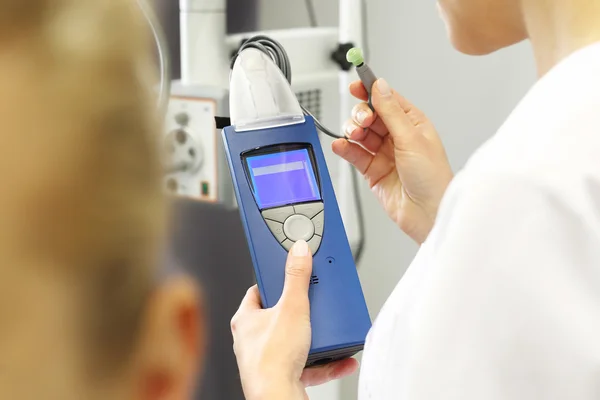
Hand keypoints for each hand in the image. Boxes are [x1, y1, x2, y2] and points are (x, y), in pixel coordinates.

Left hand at [231, 240, 358, 399]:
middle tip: (315, 302)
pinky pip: (307, 363)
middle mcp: (252, 338)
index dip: (276, 280)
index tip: (291, 273)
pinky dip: (325, 361)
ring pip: (294, 340)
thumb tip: (298, 251)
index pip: (259, 289)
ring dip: (315, 336)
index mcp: (246, 319)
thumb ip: (297, 277)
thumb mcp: (292, 307)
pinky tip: (341, 358)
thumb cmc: (272, 360)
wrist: (277, 398)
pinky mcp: (283, 374)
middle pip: (279, 314)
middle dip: (301, 310)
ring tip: (328, 330)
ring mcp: (267, 358)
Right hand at [333, 79, 453, 243]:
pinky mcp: (373, 171)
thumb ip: (391, 112)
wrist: (428, 214)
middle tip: (364, 121)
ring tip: (354, 135)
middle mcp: (398, 137)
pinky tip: (341, 146)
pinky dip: (345, 149)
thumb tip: (380, 86)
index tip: (356, 85)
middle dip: (362, 114)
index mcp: (413, 124)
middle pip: (371, 115)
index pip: (388, 100)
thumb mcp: (411, 139)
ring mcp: (384, 154)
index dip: (371, 91)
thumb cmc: (433, 179)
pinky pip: (355, 154)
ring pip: (361, 134)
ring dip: (353, 131)